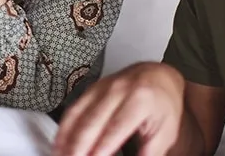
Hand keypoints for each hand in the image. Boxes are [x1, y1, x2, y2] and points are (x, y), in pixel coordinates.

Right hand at [54, 62, 185, 155]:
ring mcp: (101, 88)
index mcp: (139, 100)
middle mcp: (117, 90)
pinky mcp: (90, 89)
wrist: (157, 76)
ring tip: (61, 155)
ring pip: (77, 114)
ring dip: (66, 138)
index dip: (102, 147)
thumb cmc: (162, 105)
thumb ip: (149, 153)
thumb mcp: (165, 132)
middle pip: (92, 121)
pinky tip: (60, 143)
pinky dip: (64, 128)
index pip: (115, 128)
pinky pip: (72, 109)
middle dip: (79, 145)